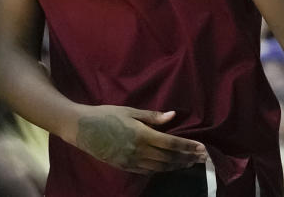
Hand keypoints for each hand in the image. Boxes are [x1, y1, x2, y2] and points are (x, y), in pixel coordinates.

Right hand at [73, 105, 206, 174]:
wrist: (81, 128)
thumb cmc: (105, 114)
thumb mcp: (130, 111)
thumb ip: (152, 116)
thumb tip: (173, 115)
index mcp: (142, 134)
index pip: (171, 144)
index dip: (188, 147)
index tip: (202, 148)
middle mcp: (139, 151)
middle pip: (169, 158)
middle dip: (187, 158)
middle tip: (202, 158)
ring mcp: (131, 161)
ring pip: (160, 167)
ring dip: (176, 166)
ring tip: (189, 163)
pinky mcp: (124, 166)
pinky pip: (147, 171)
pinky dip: (161, 170)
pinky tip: (167, 167)